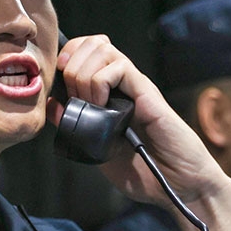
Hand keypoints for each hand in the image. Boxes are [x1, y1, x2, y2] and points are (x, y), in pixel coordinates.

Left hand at [48, 34, 230, 230]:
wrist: (178, 186)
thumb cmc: (146, 173)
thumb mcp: (99, 150)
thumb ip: (77, 127)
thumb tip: (52, 104)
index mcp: (111, 95)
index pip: (85, 53)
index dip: (68, 59)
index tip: (60, 85)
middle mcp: (123, 85)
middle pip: (90, 44)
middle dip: (70, 66)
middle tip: (74, 97)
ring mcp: (135, 87)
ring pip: (101, 49)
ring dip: (83, 74)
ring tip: (89, 103)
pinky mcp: (147, 93)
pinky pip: (118, 67)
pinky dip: (99, 82)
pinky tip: (102, 105)